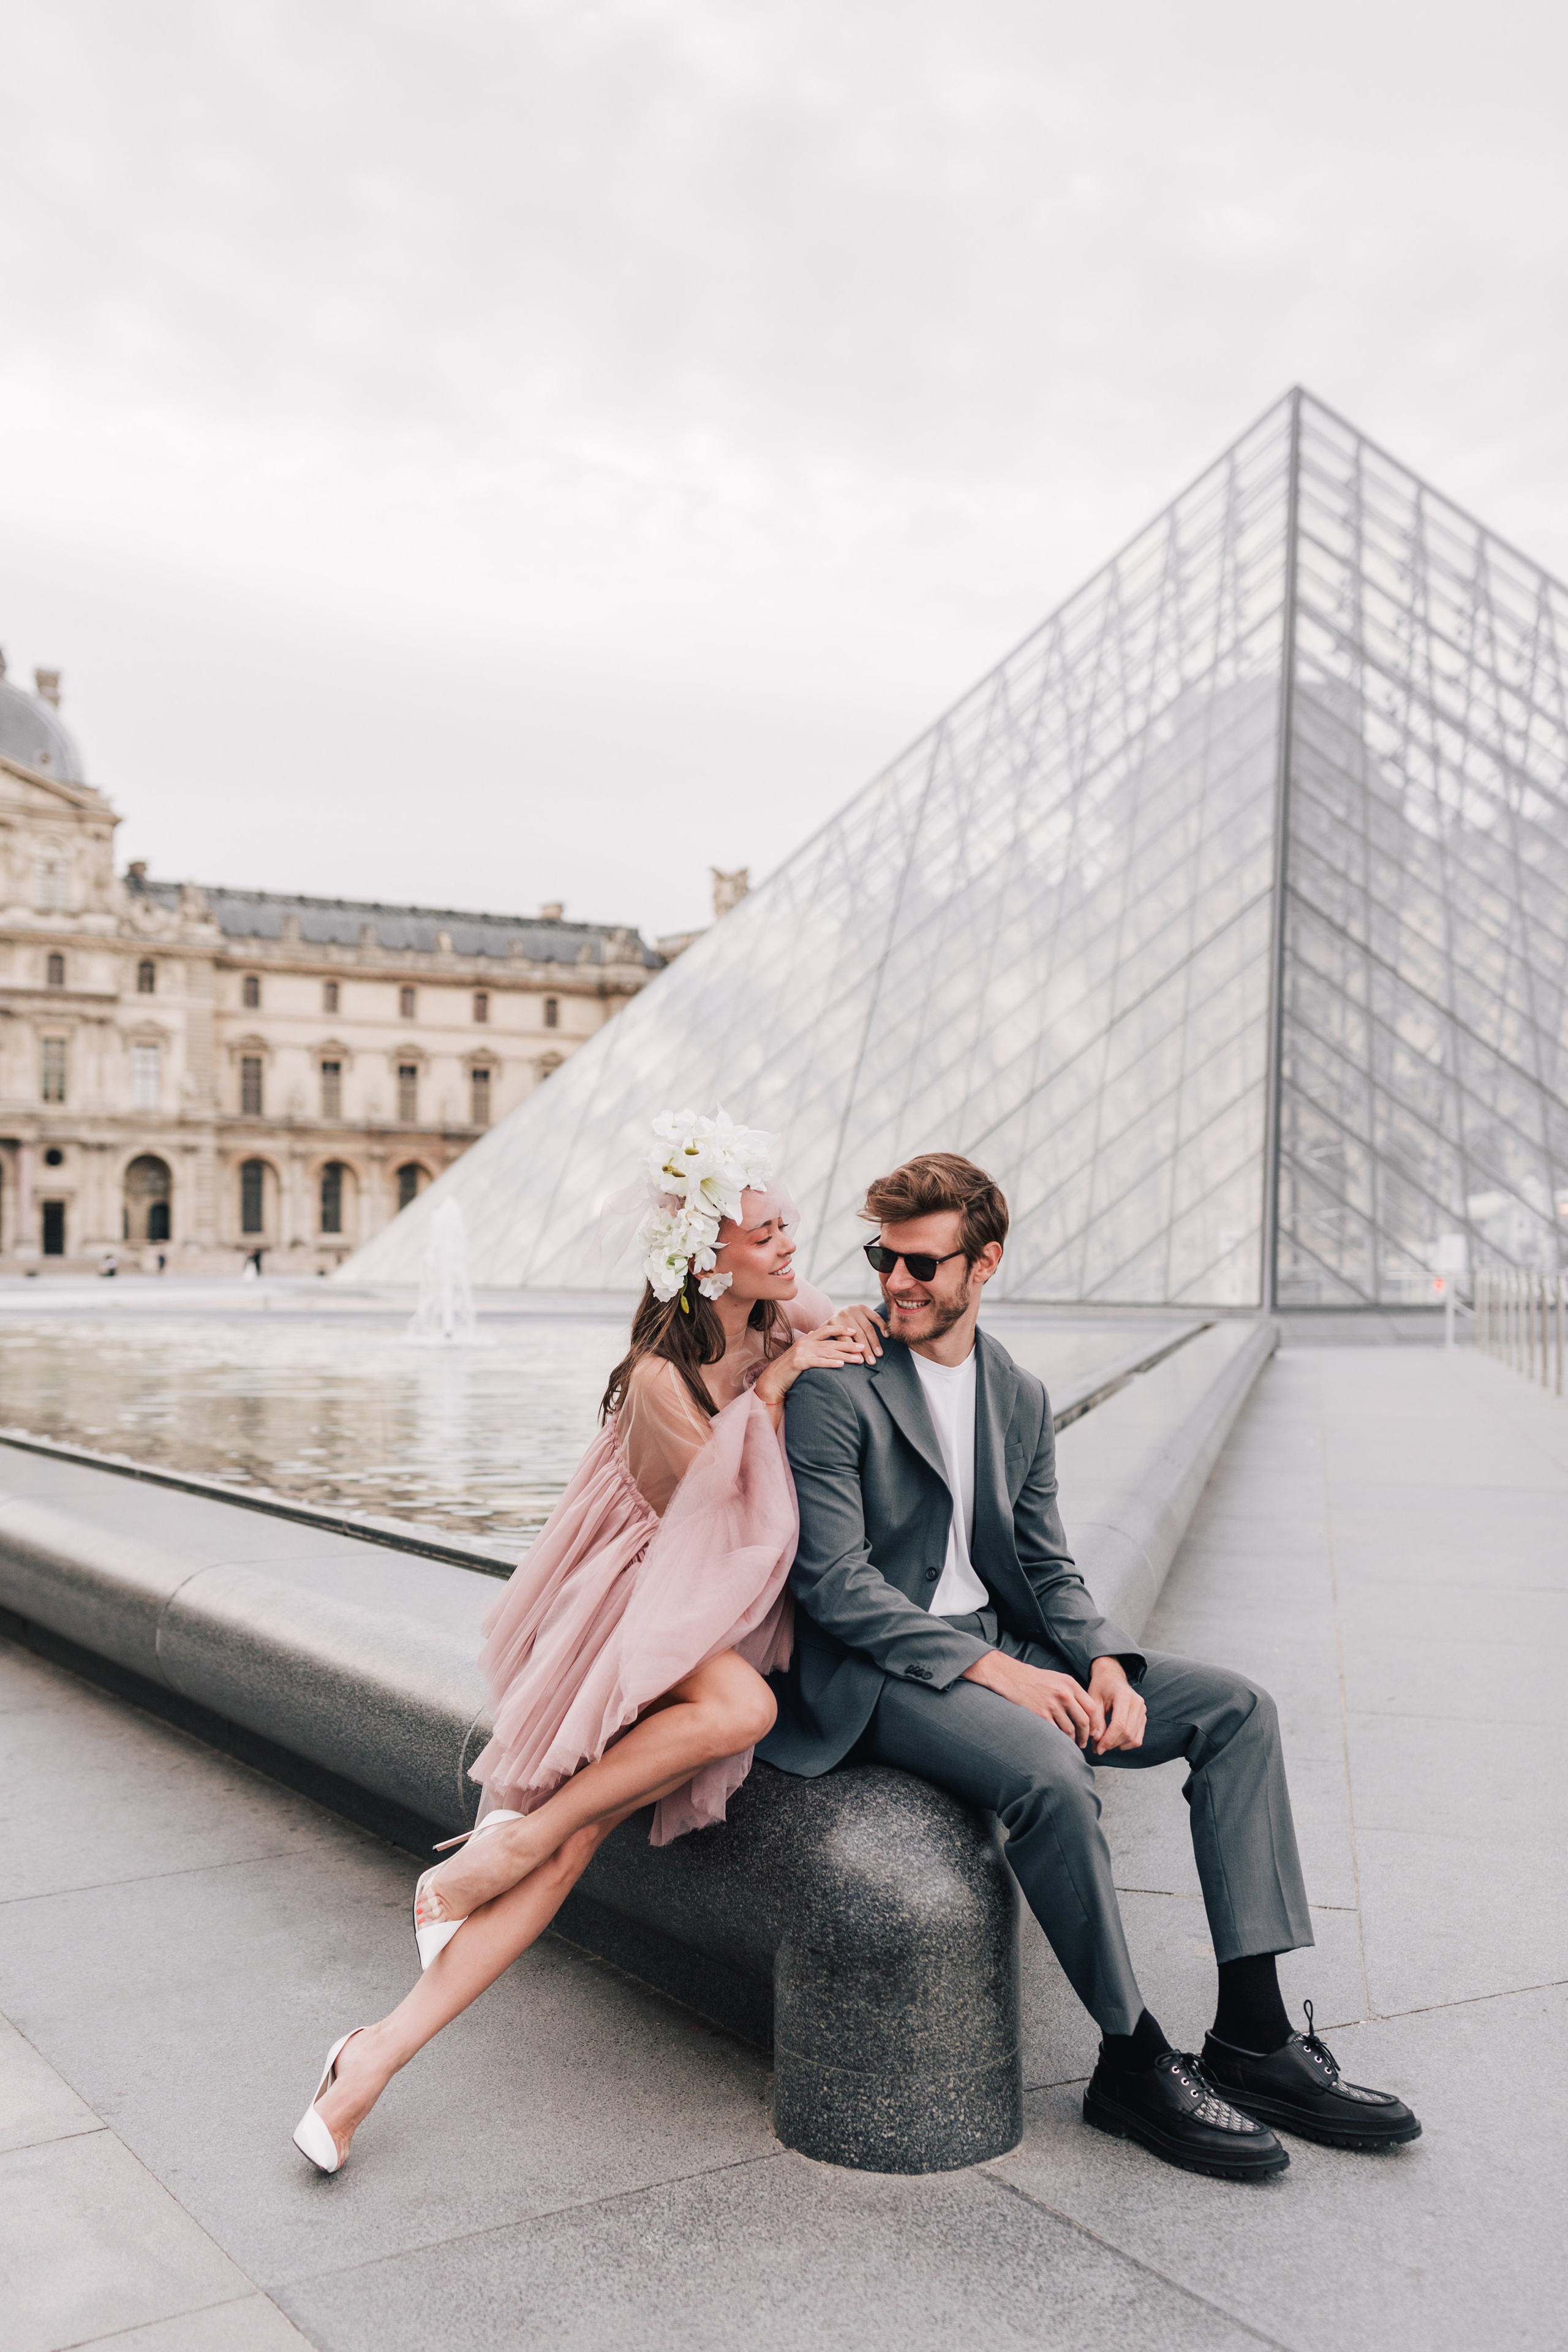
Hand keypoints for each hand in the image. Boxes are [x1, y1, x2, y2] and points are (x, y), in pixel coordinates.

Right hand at [753, 1319, 870, 1406]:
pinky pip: (818, 1362)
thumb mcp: (801, 1352)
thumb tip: (818, 1335)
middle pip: (831, 1342)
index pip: (827, 1330)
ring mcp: (801, 1352)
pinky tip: (841, 1364)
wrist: (773, 1379)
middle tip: (863, 1347)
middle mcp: (805, 1342)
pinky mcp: (799, 1363)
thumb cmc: (790, 1368)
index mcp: (807, 1339)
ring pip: (828, 1352)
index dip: (841, 1329)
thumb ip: (811, 1344)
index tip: (855, 1331)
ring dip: (845, 1356)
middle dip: (849, 1344)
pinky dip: (831, 1363)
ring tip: (858, 1359)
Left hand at [825, 1303, 886, 1360]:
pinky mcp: (863, 1307)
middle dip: (866, 1350)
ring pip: (868, 1328)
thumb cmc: (832, 1330)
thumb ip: (825, 1343)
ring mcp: (854, 1309)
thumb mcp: (825, 1335)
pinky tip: (886, 1336)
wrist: (837, 1313)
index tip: (860, 1362)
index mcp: (833, 1322)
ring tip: (879, 1354)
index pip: (844, 1340)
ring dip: (875, 1342)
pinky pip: (875, 1317)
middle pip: (858, 1335)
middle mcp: (843, 1314)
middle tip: (872, 1362)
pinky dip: (882, 1326)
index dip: (852, 1351)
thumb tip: (829, 1356)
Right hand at [961, 1649, 1097, 1745]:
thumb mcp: (1057, 1679)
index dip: (1094, 1722)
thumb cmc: (1035, 1679)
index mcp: (1070, 1684)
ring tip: (1071, 1744)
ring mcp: (1052, 1705)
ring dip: (1072, 1740)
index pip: (1091, 1707)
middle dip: (1085, 1735)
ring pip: (1070, 1730)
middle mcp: (1063, 1694)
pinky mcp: (1040, 1715)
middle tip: (1083, 1742)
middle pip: (1083, 1721)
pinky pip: (1055, 1733)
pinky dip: (1059, 1740)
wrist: (1011, 1677)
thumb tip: (1086, 1712)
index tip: (1093, 1731)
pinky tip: (1059, 1742)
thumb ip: (1073, 1692)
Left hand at [1087, 1657, 1145, 1754]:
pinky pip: (1138, 1738)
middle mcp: (1137, 1703)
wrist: (1112, 1678)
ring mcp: (1142, 1711)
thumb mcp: (1093, 1699)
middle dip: (1111, 1744)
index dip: (1108, 1739)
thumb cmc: (1101, 1687)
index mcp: (1124, 1695)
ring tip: (1102, 1745)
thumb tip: (1097, 1739)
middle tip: (1096, 1749)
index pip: (1119, 1724)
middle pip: (1127, 1733)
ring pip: (1133, 1738)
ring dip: (1117, 1746)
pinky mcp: (1143, 1718)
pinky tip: (1113, 1742)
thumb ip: (1095, 1719)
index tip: (1098, 1749)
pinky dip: (1126, 1744)